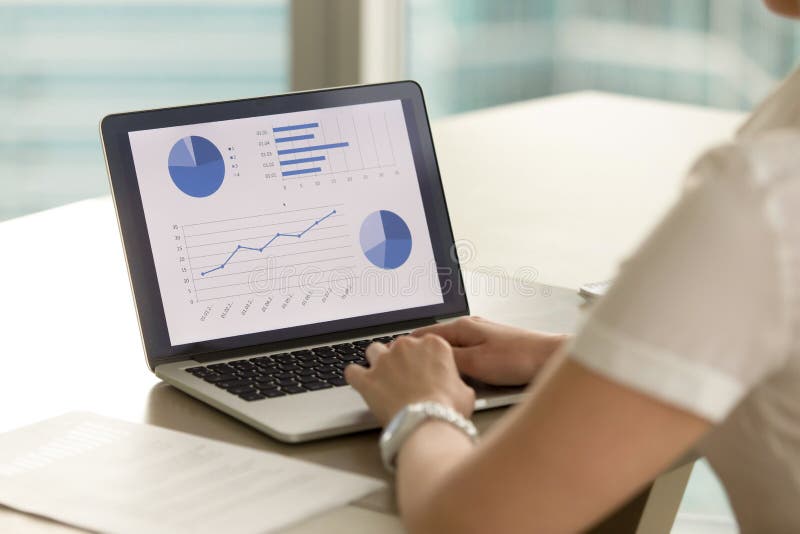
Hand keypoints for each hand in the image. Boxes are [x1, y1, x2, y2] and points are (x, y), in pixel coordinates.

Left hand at [345, 334, 475, 425]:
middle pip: (398, 346)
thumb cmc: (448, 408)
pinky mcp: (367, 378)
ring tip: (382, 378)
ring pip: (374, 351)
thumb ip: (455, 381)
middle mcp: (406, 347)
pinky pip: (352, 371)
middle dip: (399, 360)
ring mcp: (384, 361)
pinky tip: (360, 384)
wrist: (426, 423)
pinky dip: (355, 377)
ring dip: (377, 362)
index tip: (422, 370)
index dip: (421, 358)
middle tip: (404, 379)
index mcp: (433, 345)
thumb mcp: (464, 391)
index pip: (423, 343)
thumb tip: (454, 388)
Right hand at [412, 317, 566, 385]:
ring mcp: (482, 338)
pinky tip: (455, 377)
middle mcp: (471, 329)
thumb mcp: (476, 362)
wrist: (549, 358)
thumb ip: (449, 360)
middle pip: (437, 343)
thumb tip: (425, 360)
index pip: (425, 334)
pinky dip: (456, 366)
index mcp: (463, 327)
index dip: (408, 345)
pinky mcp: (492, 350)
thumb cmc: (518, 358)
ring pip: (452, 351)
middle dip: (422, 355)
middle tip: (405, 369)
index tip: (392, 353)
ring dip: (440, 362)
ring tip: (426, 374)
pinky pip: (465, 357)